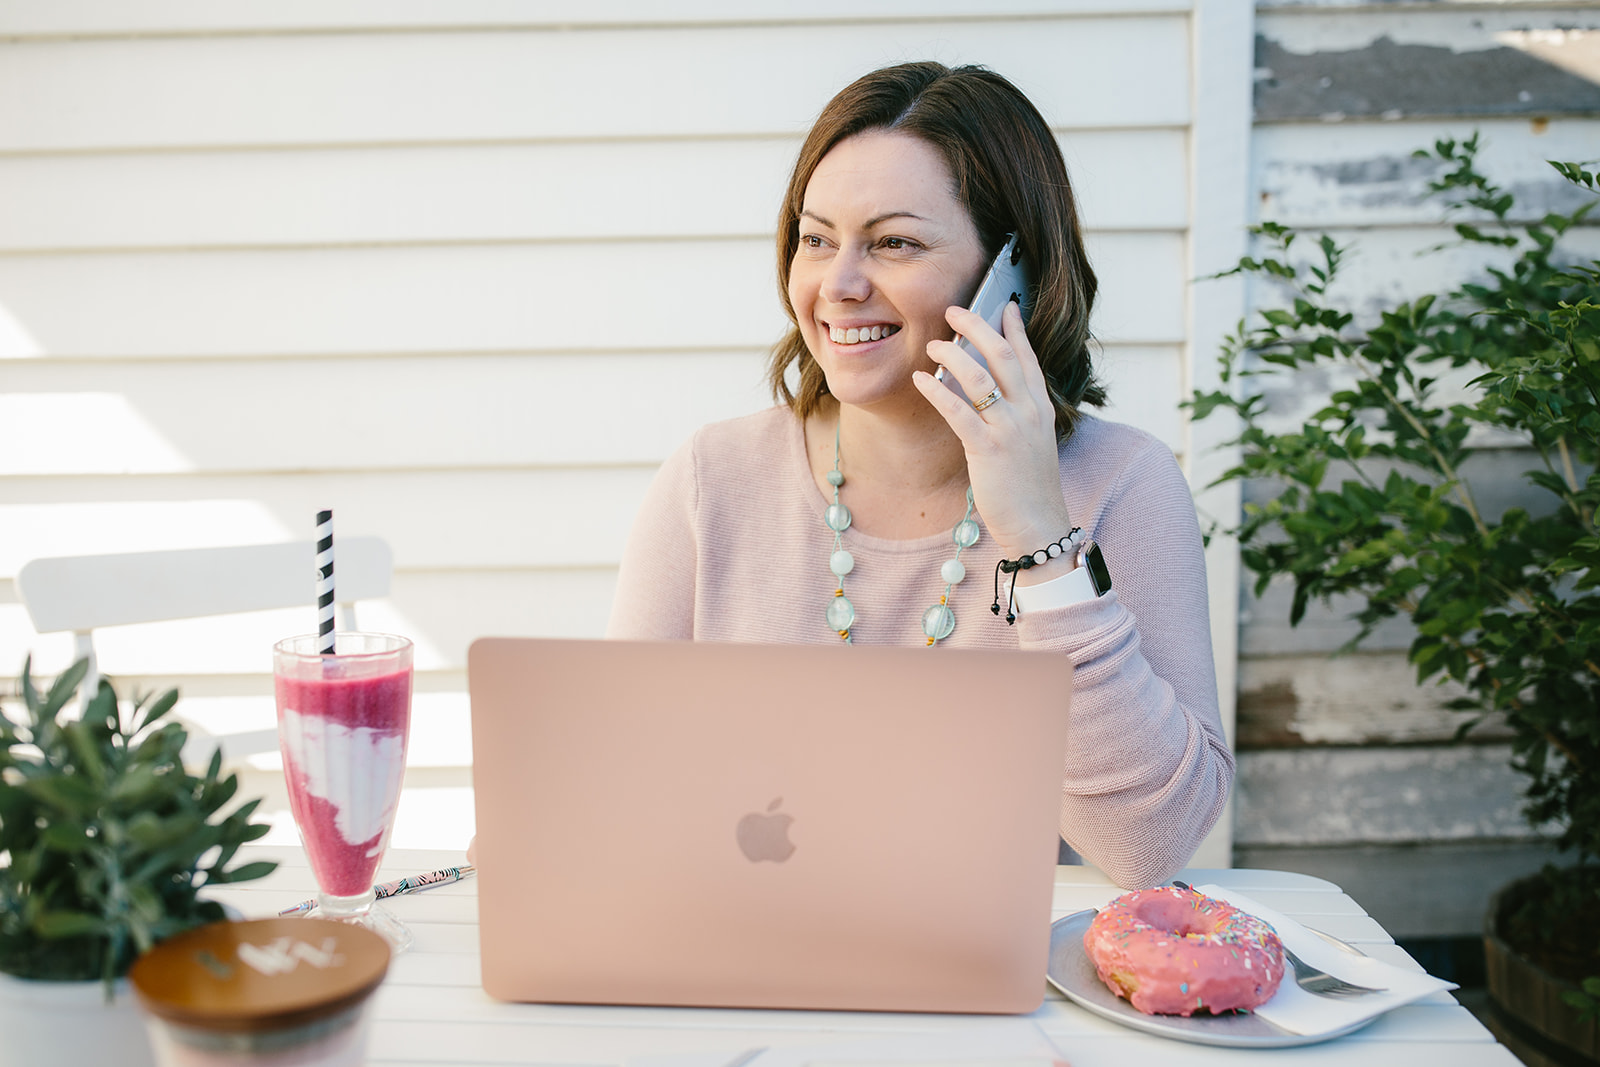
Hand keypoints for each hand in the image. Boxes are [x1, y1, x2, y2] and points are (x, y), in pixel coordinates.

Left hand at [912, 301, 1074, 575]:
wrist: (1039, 525)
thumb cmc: (1031, 487)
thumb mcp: (1034, 442)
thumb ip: (1020, 414)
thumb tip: (996, 392)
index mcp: (1041, 408)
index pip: (1028, 357)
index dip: (1014, 329)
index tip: (1003, 305)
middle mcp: (1029, 411)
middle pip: (1002, 355)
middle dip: (977, 327)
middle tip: (953, 310)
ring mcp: (1010, 429)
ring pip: (979, 377)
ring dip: (951, 355)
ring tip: (931, 344)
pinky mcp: (988, 449)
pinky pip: (958, 411)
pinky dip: (937, 391)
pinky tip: (921, 380)